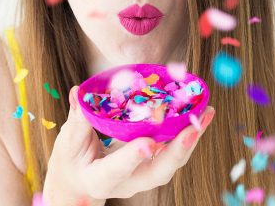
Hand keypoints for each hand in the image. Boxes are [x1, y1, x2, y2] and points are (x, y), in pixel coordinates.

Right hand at [43, 86, 214, 204]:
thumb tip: (78, 93)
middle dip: (178, 150)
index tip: (147, 143)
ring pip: (171, 162)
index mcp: (101, 179)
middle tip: (194, 126)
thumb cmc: (72, 161)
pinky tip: (197, 113)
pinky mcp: (152, 163)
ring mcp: (143, 174)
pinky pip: (172, 150)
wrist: (81, 180)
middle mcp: (128, 182)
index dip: (131, 158)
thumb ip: (76, 119)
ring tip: (206, 113)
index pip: (117, 171)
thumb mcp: (68, 143)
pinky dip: (186, 133)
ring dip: (191, 138)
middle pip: (157, 172)